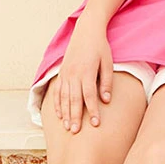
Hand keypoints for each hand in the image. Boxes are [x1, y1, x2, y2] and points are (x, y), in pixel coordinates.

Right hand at [50, 17, 113, 133]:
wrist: (86, 31)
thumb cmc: (99, 46)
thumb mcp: (107, 62)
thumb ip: (106, 81)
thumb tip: (106, 100)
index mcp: (86, 71)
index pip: (89, 95)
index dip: (92, 111)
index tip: (95, 124)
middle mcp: (74, 74)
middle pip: (74, 99)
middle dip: (75, 117)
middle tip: (76, 132)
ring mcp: (65, 73)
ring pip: (64, 97)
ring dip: (65, 113)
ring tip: (67, 127)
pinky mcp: (61, 72)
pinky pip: (57, 91)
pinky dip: (57, 103)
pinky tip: (59, 114)